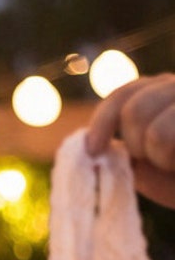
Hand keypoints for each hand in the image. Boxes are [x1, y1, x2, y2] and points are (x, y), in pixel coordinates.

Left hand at [85, 73, 174, 207]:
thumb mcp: (149, 167)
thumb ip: (124, 151)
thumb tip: (92, 147)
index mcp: (164, 92)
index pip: (125, 95)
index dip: (103, 121)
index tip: (93, 150)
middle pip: (135, 111)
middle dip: (139, 146)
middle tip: (165, 159)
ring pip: (157, 132)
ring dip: (163, 157)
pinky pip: (168, 138)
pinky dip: (174, 160)